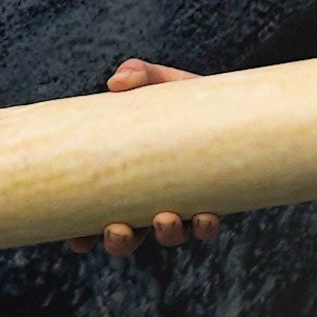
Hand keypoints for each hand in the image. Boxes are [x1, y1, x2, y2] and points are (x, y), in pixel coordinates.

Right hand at [91, 56, 225, 252]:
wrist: (240, 104)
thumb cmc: (189, 97)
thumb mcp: (162, 83)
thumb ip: (140, 74)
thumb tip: (116, 82)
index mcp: (127, 178)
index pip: (97, 213)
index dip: (84, 234)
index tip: (77, 241)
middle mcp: (152, 197)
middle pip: (131, 236)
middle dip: (122, 241)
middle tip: (118, 230)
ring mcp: (185, 203)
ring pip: (170, 234)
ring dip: (166, 234)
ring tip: (165, 220)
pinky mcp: (218, 202)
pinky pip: (208, 225)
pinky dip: (204, 226)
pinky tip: (205, 217)